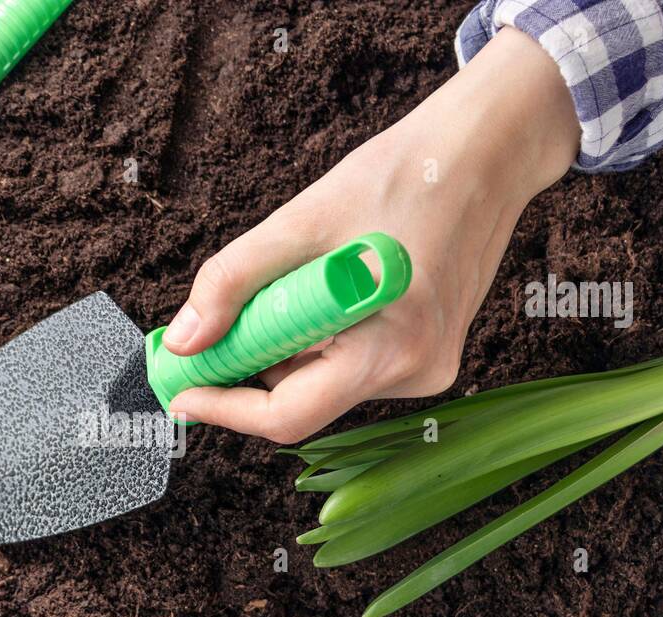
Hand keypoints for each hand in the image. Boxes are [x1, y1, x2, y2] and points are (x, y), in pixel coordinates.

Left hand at [163, 27, 579, 442]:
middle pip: (303, 399)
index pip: (289, 416)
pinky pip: (350, 365)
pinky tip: (330, 286)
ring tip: (301, 276)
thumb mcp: (303, 221)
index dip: (224, 407)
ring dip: (288, 344)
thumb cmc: (402, 177)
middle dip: (252, 362)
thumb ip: (234, 282)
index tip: (179, 388)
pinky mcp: (430, 356)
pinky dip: (320, 337)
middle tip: (220, 318)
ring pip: (324, 381)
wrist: (483, 153)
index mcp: (391, 349)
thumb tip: (185, 340)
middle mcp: (416, 373)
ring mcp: (428, 369)